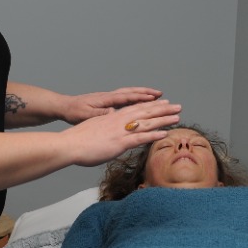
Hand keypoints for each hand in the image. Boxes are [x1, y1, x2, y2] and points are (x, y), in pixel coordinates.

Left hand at [59, 87, 162, 124]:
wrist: (65, 107)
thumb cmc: (75, 112)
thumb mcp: (87, 115)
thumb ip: (102, 114)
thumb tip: (115, 113)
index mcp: (106, 99)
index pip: (127, 97)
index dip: (141, 98)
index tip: (154, 98)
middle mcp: (110, 96)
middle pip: (132, 92)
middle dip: (147, 93)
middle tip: (161, 95)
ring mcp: (109, 98)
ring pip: (129, 94)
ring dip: (142, 94)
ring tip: (155, 97)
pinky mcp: (107, 102)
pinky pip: (125, 98)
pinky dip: (135, 98)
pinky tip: (140, 103)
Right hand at [63, 99, 181, 165]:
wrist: (69, 144)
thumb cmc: (78, 140)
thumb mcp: (95, 128)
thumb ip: (106, 128)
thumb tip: (112, 130)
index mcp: (113, 116)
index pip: (136, 108)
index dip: (151, 105)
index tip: (162, 102)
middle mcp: (119, 120)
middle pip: (145, 112)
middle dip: (162, 109)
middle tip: (177, 106)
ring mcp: (120, 131)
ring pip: (146, 123)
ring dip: (163, 119)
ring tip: (177, 116)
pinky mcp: (119, 142)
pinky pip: (140, 138)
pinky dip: (153, 135)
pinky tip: (165, 133)